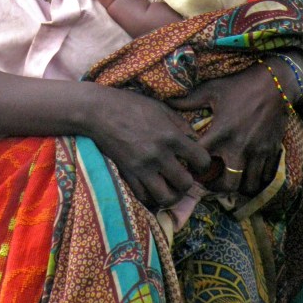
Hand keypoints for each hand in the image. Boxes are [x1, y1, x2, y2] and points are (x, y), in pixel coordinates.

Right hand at [84, 85, 211, 208]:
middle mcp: (159, 155)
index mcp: (171, 136)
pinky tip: (152, 187)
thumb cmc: (130, 105)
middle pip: (186, 184)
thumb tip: (194, 139)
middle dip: (188, 182)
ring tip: (170, 187)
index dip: (204, 164)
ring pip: (166, 197)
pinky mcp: (127, 174)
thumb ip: (180, 124)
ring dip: (171, 195)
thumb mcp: (160, 107)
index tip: (197, 162)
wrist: (98, 112)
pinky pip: (144, 197)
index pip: (202, 160)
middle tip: (183, 175)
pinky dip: (151, 196)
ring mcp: (142, 168)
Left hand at [168, 62, 287, 195]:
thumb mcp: (210, 89)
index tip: (189, 168)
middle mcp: (240, 147)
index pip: (202, 161)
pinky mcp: (272, 152)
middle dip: (216, 187)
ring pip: (248, 186)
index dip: (193, 168)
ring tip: (228, 179)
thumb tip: (166, 102)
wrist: (273, 83)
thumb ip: (188, 100)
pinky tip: (247, 173)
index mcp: (221, 132)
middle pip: (228, 184)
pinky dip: (256, 180)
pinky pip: (265, 177)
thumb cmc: (238, 86)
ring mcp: (258, 152)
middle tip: (209, 181)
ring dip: (237, 187)